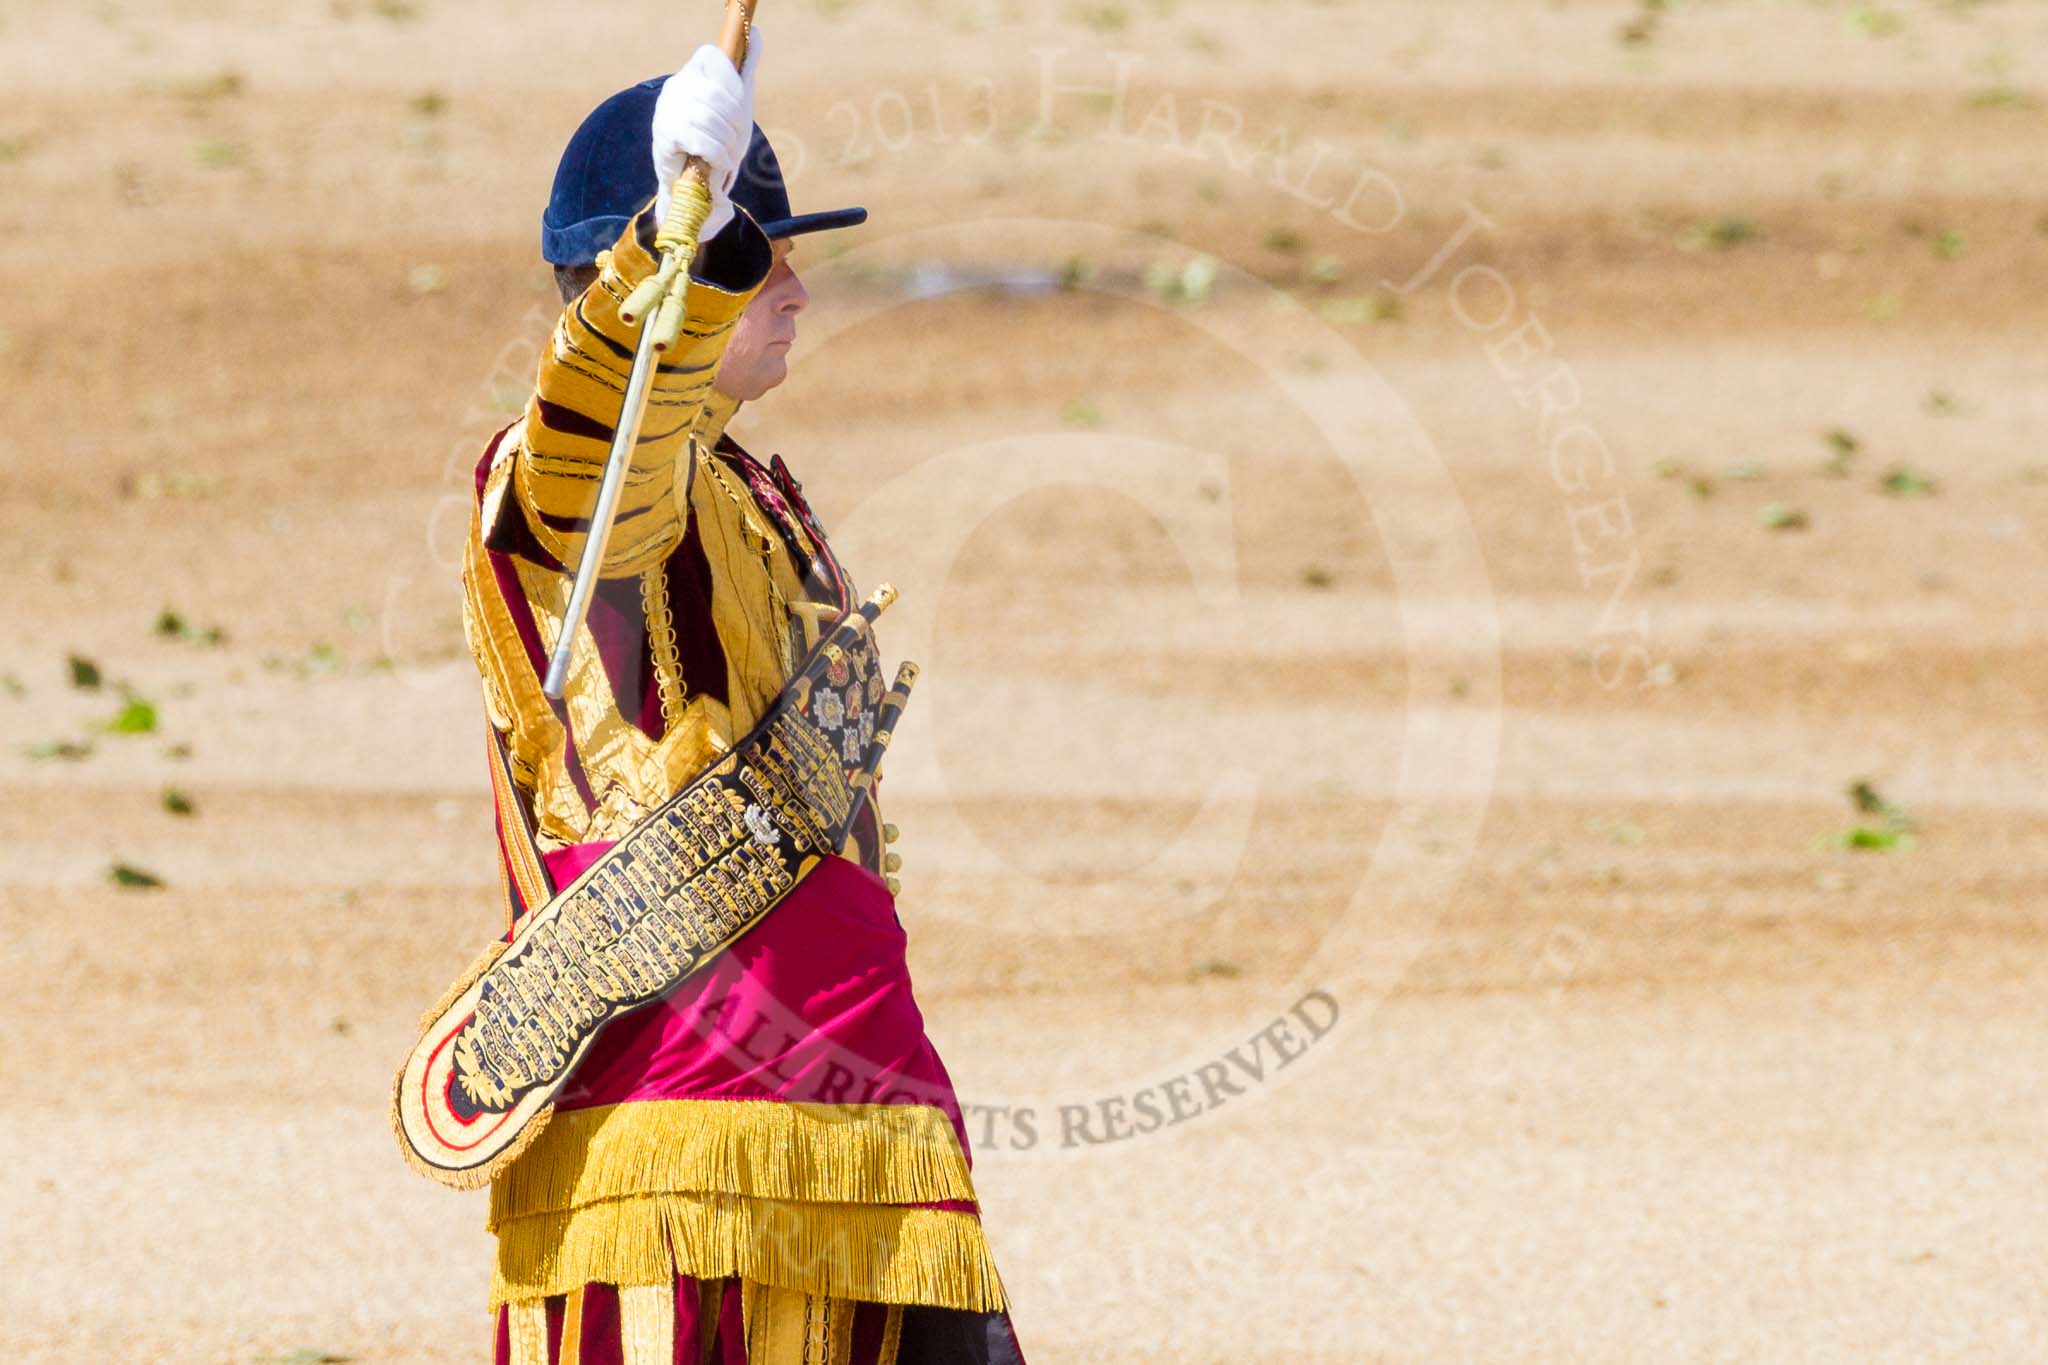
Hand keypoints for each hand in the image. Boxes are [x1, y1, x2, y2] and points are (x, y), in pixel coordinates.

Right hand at [651, 26, 762, 241]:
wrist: (691, 181)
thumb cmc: (716, 138)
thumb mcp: (737, 101)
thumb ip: (745, 65)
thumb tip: (756, 32)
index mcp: (692, 73)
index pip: (712, 57)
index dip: (732, 82)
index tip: (740, 105)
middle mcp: (676, 86)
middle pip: (717, 95)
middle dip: (736, 125)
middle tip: (737, 142)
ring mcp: (667, 110)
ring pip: (709, 119)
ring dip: (727, 144)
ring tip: (727, 156)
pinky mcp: (664, 135)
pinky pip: (700, 139)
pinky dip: (717, 154)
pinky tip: (718, 161)